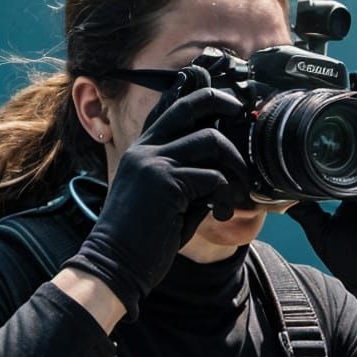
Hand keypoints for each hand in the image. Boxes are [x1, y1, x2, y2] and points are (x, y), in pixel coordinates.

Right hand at [66, 77, 248, 320]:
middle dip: (222, 101)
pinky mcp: (167, 181)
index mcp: (141, 151)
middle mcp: (145, 149)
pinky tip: (221, 214)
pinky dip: (225, 197)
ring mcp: (154, 162)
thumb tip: (219, 172)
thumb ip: (184, 178)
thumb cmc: (141, 239)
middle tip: (241, 112)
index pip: (167, 107)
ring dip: (235, 164)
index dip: (193, 93)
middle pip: (190, 106)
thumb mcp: (161, 199)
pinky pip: (213, 177)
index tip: (220, 97)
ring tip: (237, 191)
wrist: (115, 264)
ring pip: (211, 140)